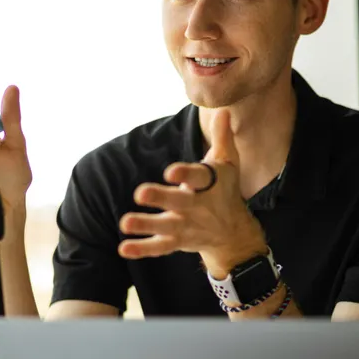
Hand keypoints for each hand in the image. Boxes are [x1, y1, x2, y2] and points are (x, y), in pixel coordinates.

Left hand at [118, 109, 265, 277]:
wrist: (234, 233)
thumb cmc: (226, 189)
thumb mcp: (228, 162)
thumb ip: (222, 137)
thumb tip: (222, 109)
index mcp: (210, 184)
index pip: (199, 177)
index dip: (185, 173)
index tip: (170, 171)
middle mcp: (198, 206)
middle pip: (180, 201)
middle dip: (162, 198)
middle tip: (140, 193)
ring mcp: (187, 225)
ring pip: (167, 226)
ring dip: (146, 224)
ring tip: (125, 223)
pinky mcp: (177, 241)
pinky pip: (160, 246)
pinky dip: (143, 248)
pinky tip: (124, 248)